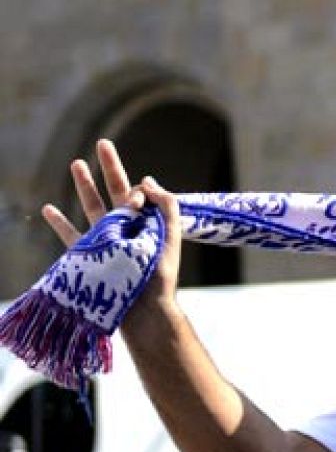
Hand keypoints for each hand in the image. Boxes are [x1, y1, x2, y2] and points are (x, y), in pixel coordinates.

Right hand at [40, 139, 182, 314]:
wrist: (142, 308)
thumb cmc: (158, 275)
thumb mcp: (169, 236)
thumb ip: (165, 205)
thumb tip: (146, 180)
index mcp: (145, 223)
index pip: (138, 195)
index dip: (136, 191)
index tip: (136, 200)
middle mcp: (125, 228)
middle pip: (114, 191)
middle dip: (109, 167)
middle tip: (103, 143)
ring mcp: (105, 239)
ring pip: (92, 206)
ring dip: (84, 185)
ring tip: (77, 163)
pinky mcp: (88, 254)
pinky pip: (71, 235)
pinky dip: (59, 222)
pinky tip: (49, 209)